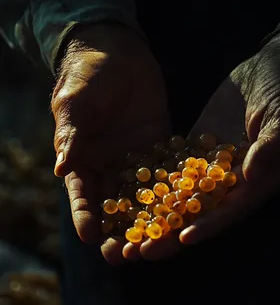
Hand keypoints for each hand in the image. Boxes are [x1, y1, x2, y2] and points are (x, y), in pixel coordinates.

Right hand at [51, 23, 170, 263]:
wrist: (117, 53)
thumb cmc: (88, 74)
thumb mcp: (75, 103)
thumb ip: (72, 134)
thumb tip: (61, 168)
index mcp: (84, 158)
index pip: (83, 194)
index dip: (86, 216)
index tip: (91, 237)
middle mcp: (112, 164)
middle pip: (116, 204)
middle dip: (122, 228)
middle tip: (129, 254)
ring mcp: (138, 157)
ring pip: (146, 194)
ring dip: (153, 217)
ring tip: (162, 239)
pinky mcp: (161, 144)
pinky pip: (170, 169)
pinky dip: (178, 187)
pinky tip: (190, 203)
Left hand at [119, 28, 279, 260]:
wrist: (272, 69)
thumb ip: (272, 145)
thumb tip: (250, 175)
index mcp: (260, 178)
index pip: (232, 209)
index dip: (209, 226)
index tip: (182, 239)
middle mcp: (235, 178)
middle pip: (203, 211)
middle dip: (173, 231)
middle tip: (142, 251)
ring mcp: (213, 163)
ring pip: (184, 194)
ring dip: (158, 213)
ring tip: (129, 230)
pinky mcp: (198, 146)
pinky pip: (176, 167)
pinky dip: (157, 181)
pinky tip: (132, 191)